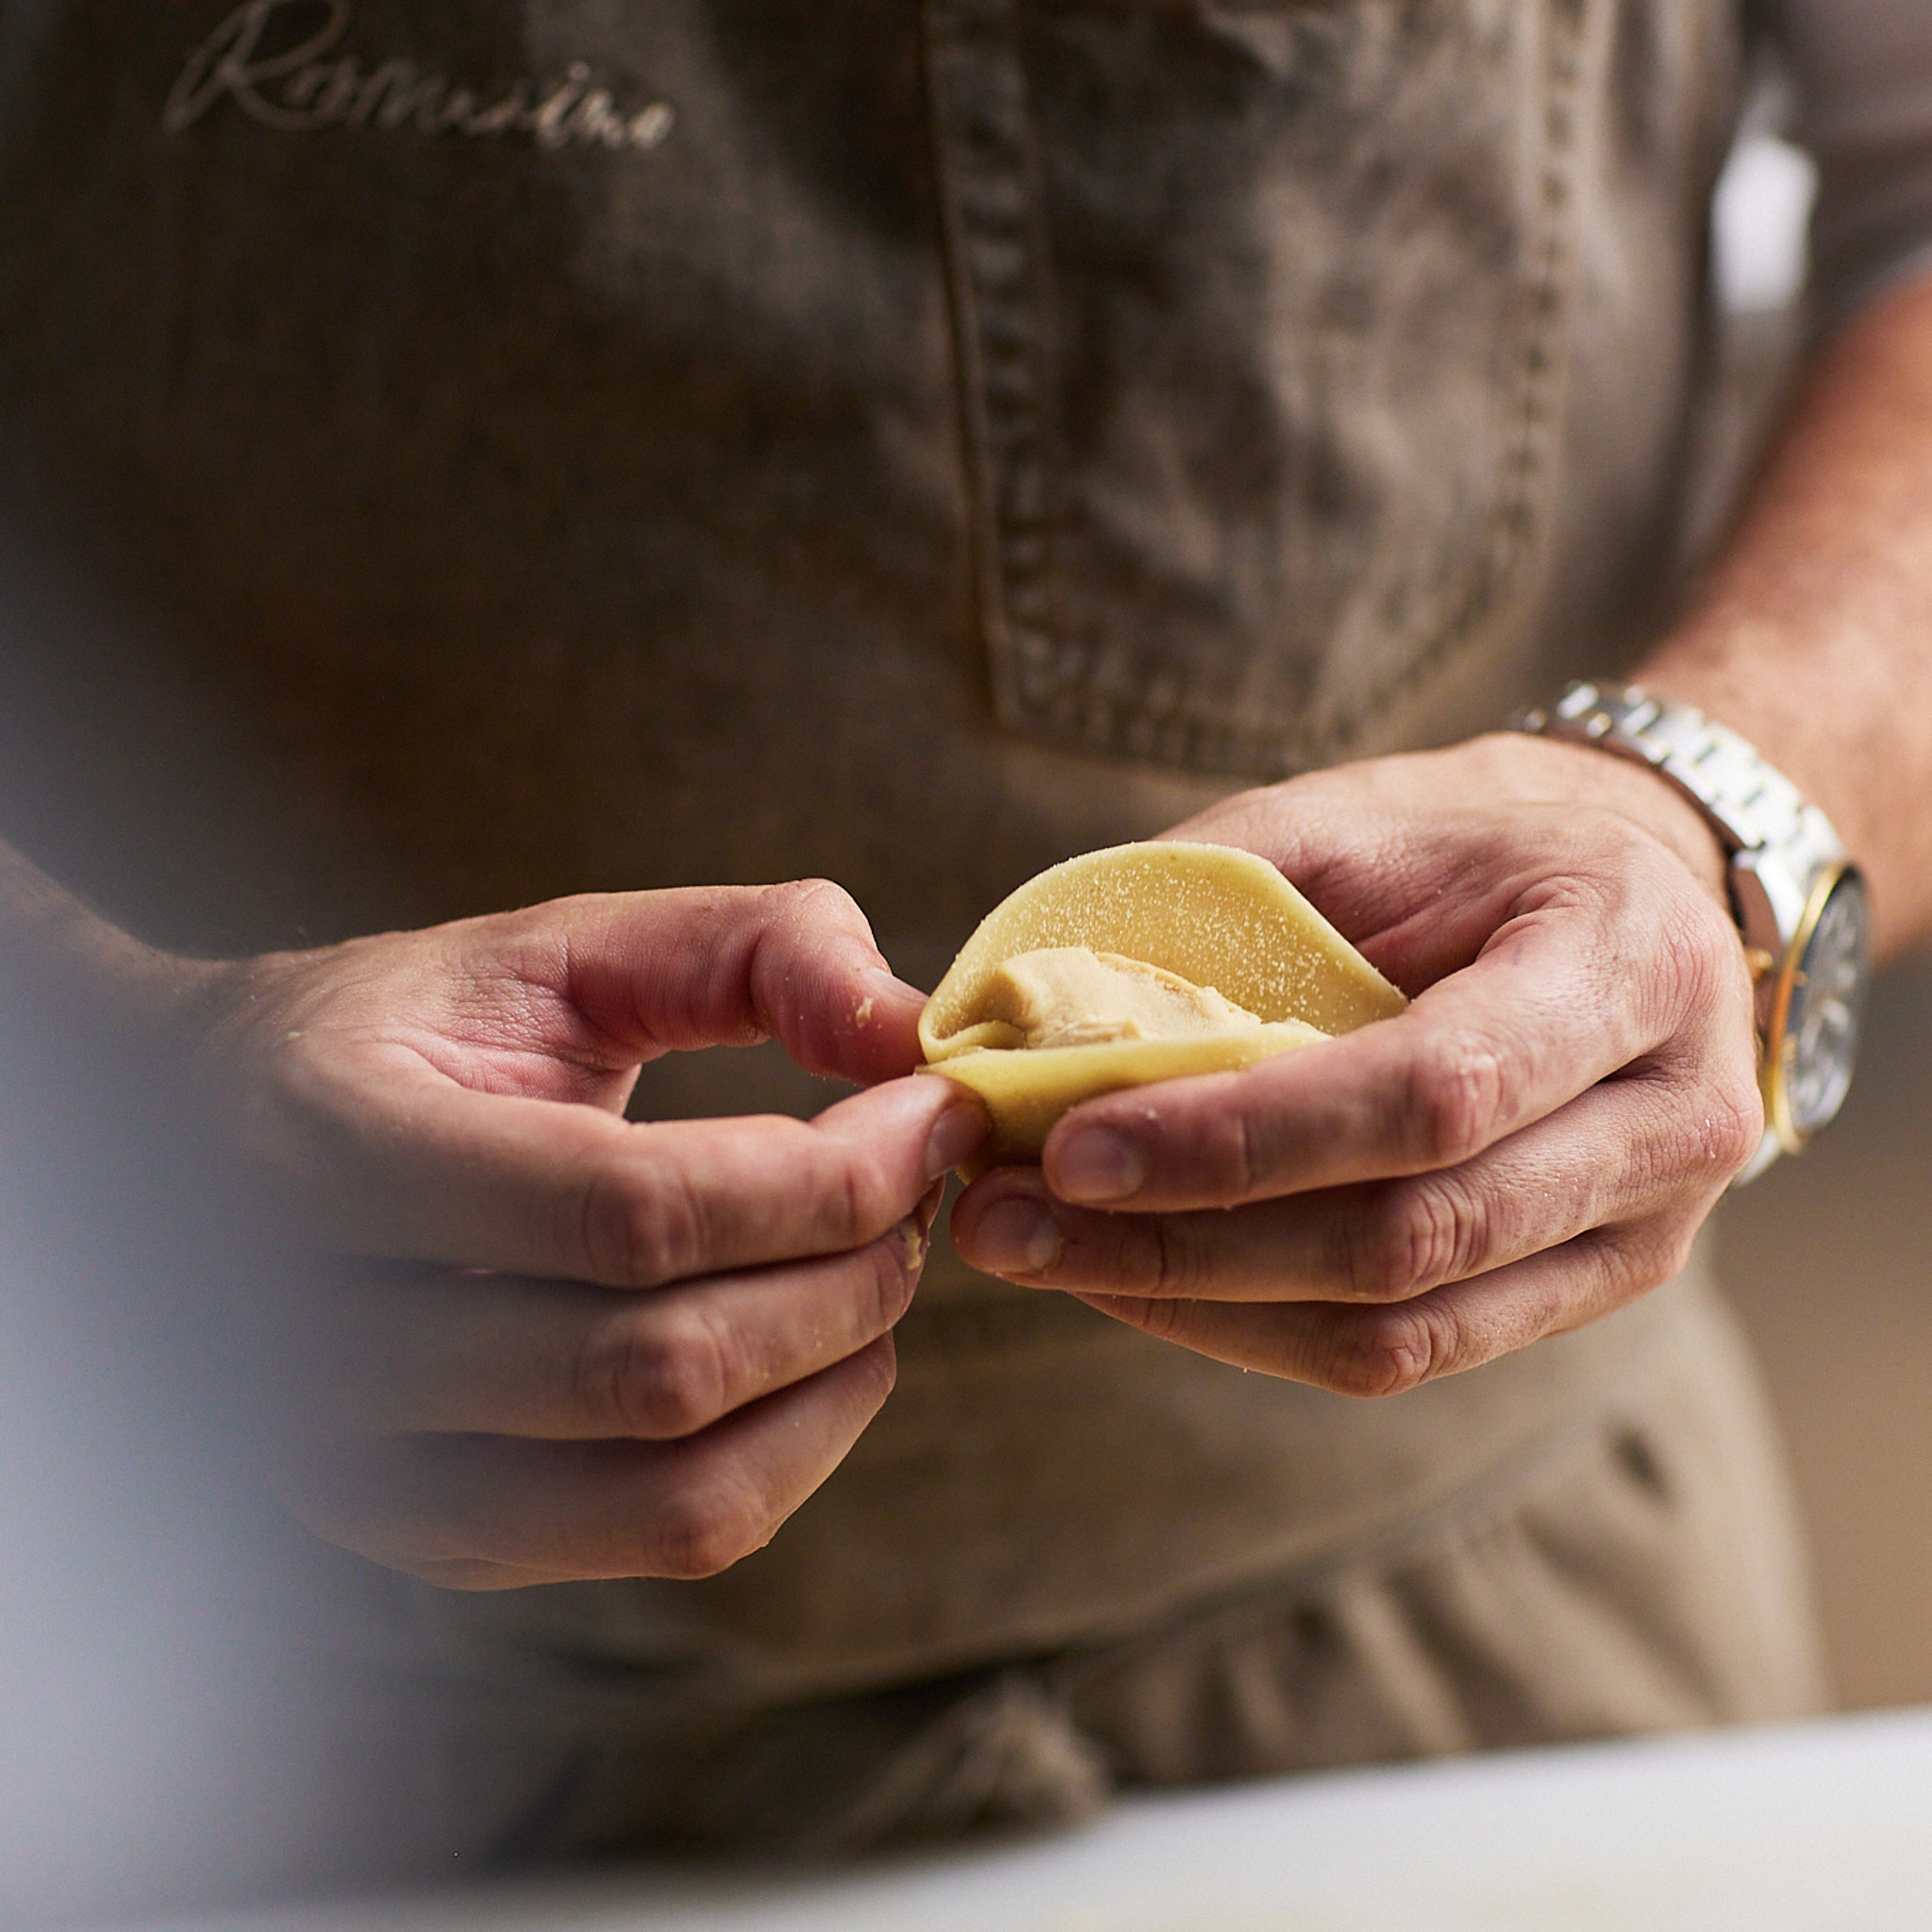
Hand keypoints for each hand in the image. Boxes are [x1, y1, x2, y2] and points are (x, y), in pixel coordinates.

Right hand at [172, 881, 985, 1586]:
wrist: (208, 1150)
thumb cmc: (409, 1038)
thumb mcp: (554, 949)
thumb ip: (744, 947)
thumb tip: (910, 1024)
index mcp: (334, 1152)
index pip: (631, 1214)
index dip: (822, 1176)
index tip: (928, 1114)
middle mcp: (317, 1342)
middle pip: (662, 1366)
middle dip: (847, 1276)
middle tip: (915, 1193)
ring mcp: (365, 1469)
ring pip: (672, 1489)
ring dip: (833, 1378)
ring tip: (880, 1272)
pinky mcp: (427, 1534)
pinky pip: (655, 1539)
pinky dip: (785, 1455)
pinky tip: (817, 1356)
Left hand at [950, 734, 1760, 1393]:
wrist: (1622, 897)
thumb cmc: (1453, 850)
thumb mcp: (1333, 825)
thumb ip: (1183, 909)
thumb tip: (983, 1015)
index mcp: (1626, 959)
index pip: (1429, 1093)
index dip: (1240, 1140)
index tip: (1067, 1149)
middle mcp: (1674, 1116)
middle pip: (1411, 1233)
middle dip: (1184, 1243)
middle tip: (1002, 1221)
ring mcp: (1649, 1228)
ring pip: (1400, 1325)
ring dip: (1195, 1303)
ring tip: (1041, 1253)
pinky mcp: (1587, 1291)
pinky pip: (1405, 1353)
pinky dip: (1251, 1326)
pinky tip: (1137, 1276)